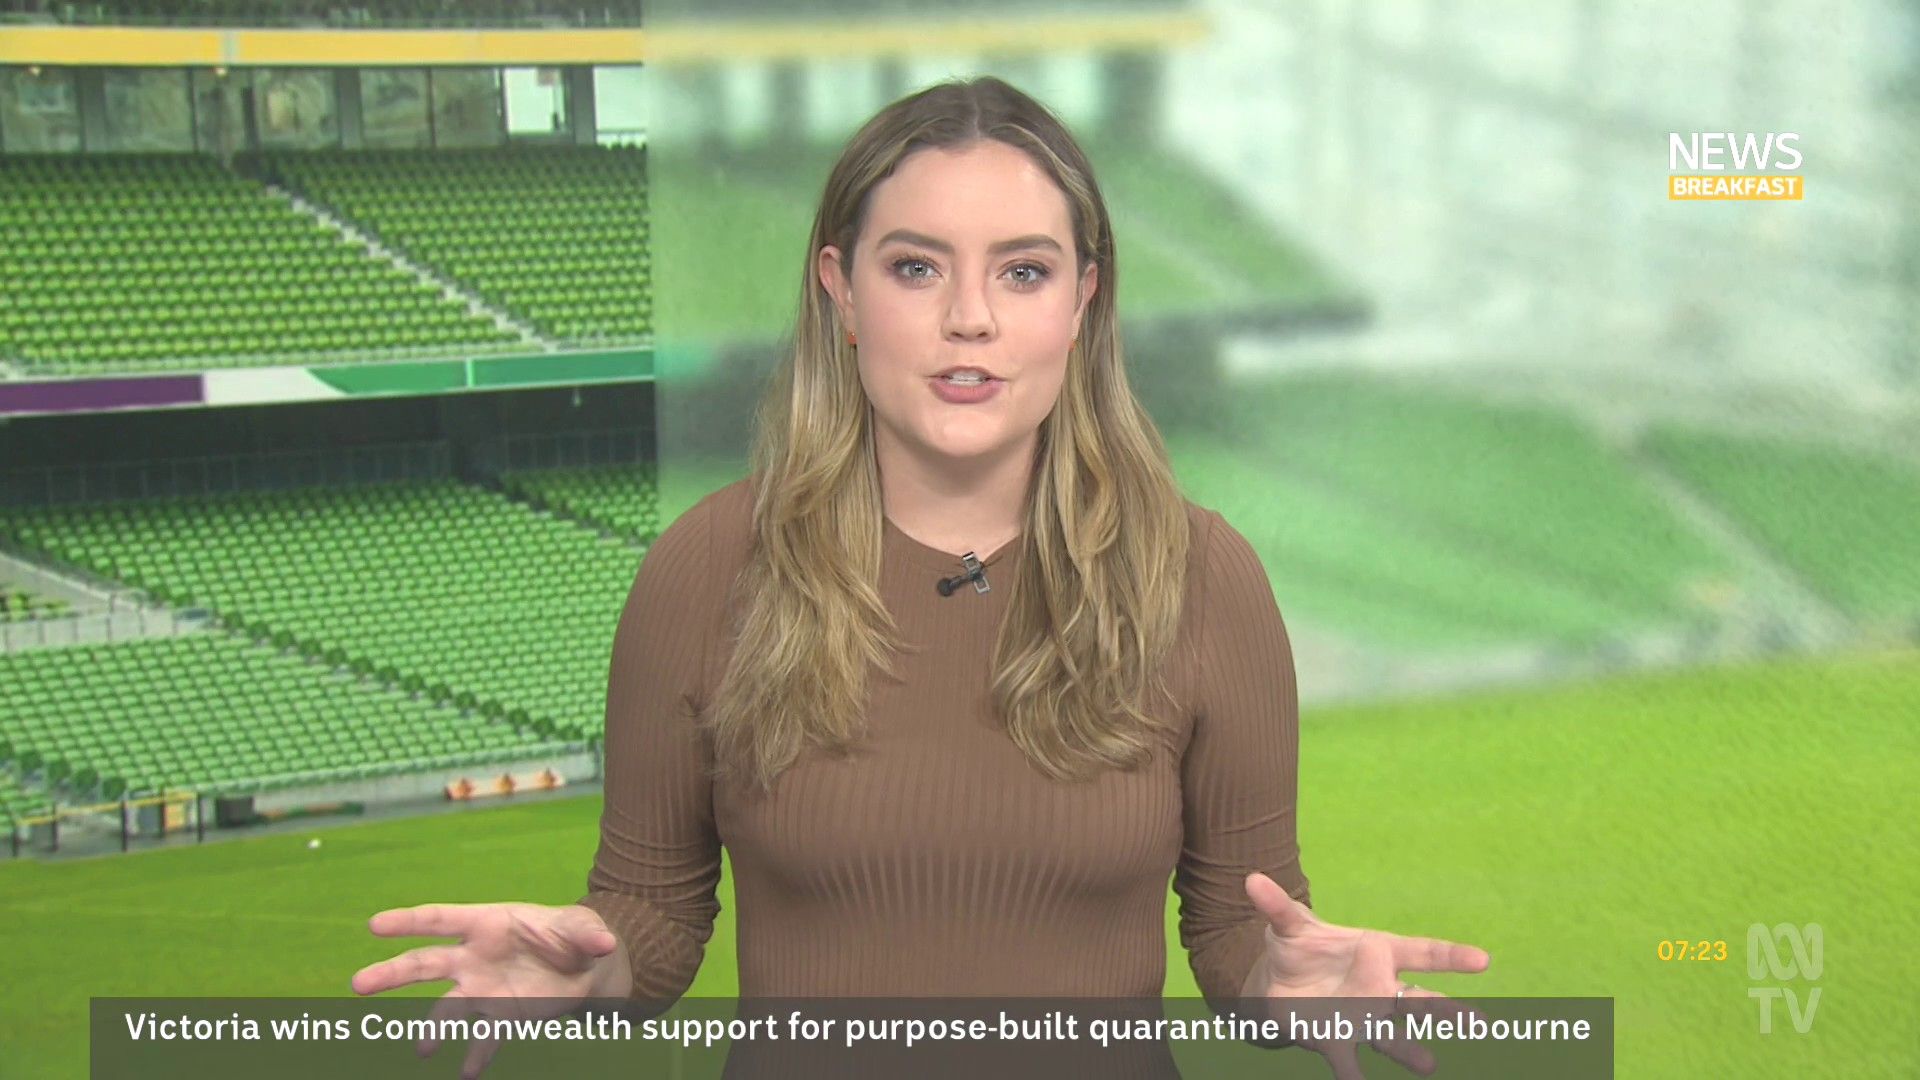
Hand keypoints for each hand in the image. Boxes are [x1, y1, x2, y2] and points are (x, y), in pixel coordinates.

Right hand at [351, 901, 625, 1079]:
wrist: (586, 967)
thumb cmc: (572, 935)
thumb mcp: (583, 928)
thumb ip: (590, 933)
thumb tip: (606, 943)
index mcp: (485, 924)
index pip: (438, 919)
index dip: (408, 921)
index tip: (374, 925)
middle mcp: (473, 957)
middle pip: (423, 964)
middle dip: (391, 973)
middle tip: (359, 985)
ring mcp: (482, 989)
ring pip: (445, 1007)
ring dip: (432, 1028)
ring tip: (423, 1048)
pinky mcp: (500, 1016)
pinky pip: (482, 1038)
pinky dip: (476, 1055)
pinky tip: (469, 1072)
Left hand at [1238, 872, 1490, 1078]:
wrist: (1277, 981)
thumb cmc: (1299, 947)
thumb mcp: (1287, 924)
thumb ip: (1276, 905)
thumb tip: (1251, 880)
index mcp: (1378, 952)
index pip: (1422, 953)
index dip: (1452, 957)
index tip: (1483, 960)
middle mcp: (1378, 989)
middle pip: (1418, 1001)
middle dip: (1447, 1011)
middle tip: (1480, 1022)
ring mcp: (1360, 1017)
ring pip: (1392, 1035)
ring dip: (1408, 1050)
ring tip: (1428, 1064)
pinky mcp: (1335, 1040)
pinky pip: (1348, 1061)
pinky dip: (1353, 1076)